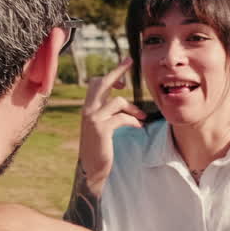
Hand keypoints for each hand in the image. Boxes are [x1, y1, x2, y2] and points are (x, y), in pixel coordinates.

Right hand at [79, 58, 146, 194]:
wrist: (92, 170)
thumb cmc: (100, 149)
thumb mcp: (102, 128)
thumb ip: (108, 114)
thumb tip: (122, 103)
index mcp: (88, 108)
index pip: (96, 83)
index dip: (111, 75)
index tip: (124, 72)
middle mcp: (87, 110)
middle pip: (102, 82)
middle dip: (117, 70)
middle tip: (130, 60)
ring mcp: (93, 118)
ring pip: (118, 101)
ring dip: (133, 108)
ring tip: (142, 116)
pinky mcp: (101, 129)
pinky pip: (122, 117)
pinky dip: (133, 120)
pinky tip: (139, 126)